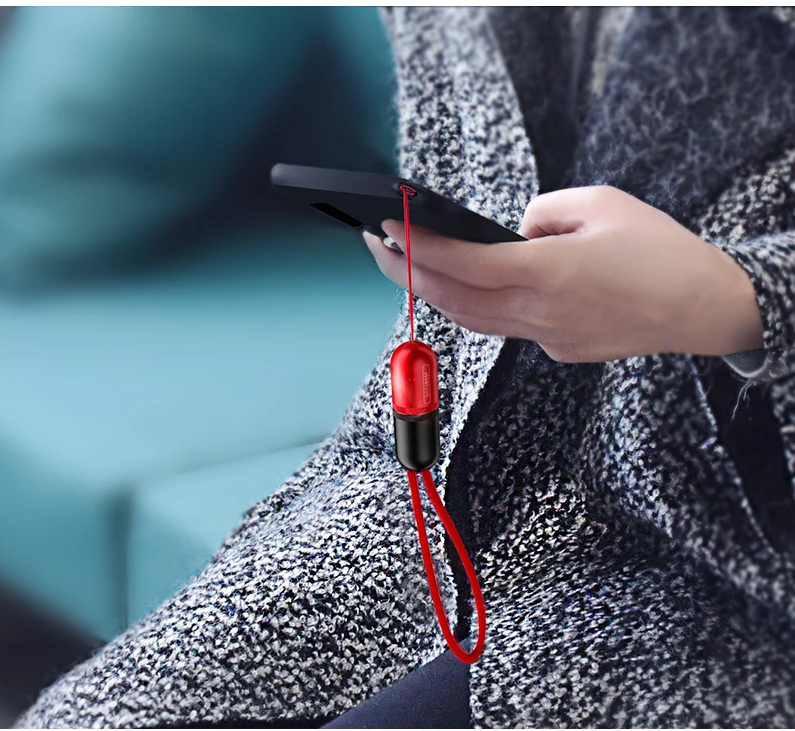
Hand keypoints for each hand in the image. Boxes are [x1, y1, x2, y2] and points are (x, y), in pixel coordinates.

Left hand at [363, 185, 764, 362]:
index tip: (386, 227)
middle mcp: (539, 312)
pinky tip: (472, 286)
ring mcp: (547, 338)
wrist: (704, 307)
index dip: (417, 247)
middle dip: (405, 272)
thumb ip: (542, 212)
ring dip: (435, 294)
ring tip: (408, 265)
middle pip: (453, 299)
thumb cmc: (661, 251)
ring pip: (472, 319)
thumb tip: (512, 232)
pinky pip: (507, 327)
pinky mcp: (559, 349)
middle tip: (376, 245)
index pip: (463, 263)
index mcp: (548, 272)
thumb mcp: (602, 203)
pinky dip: (481, 305)